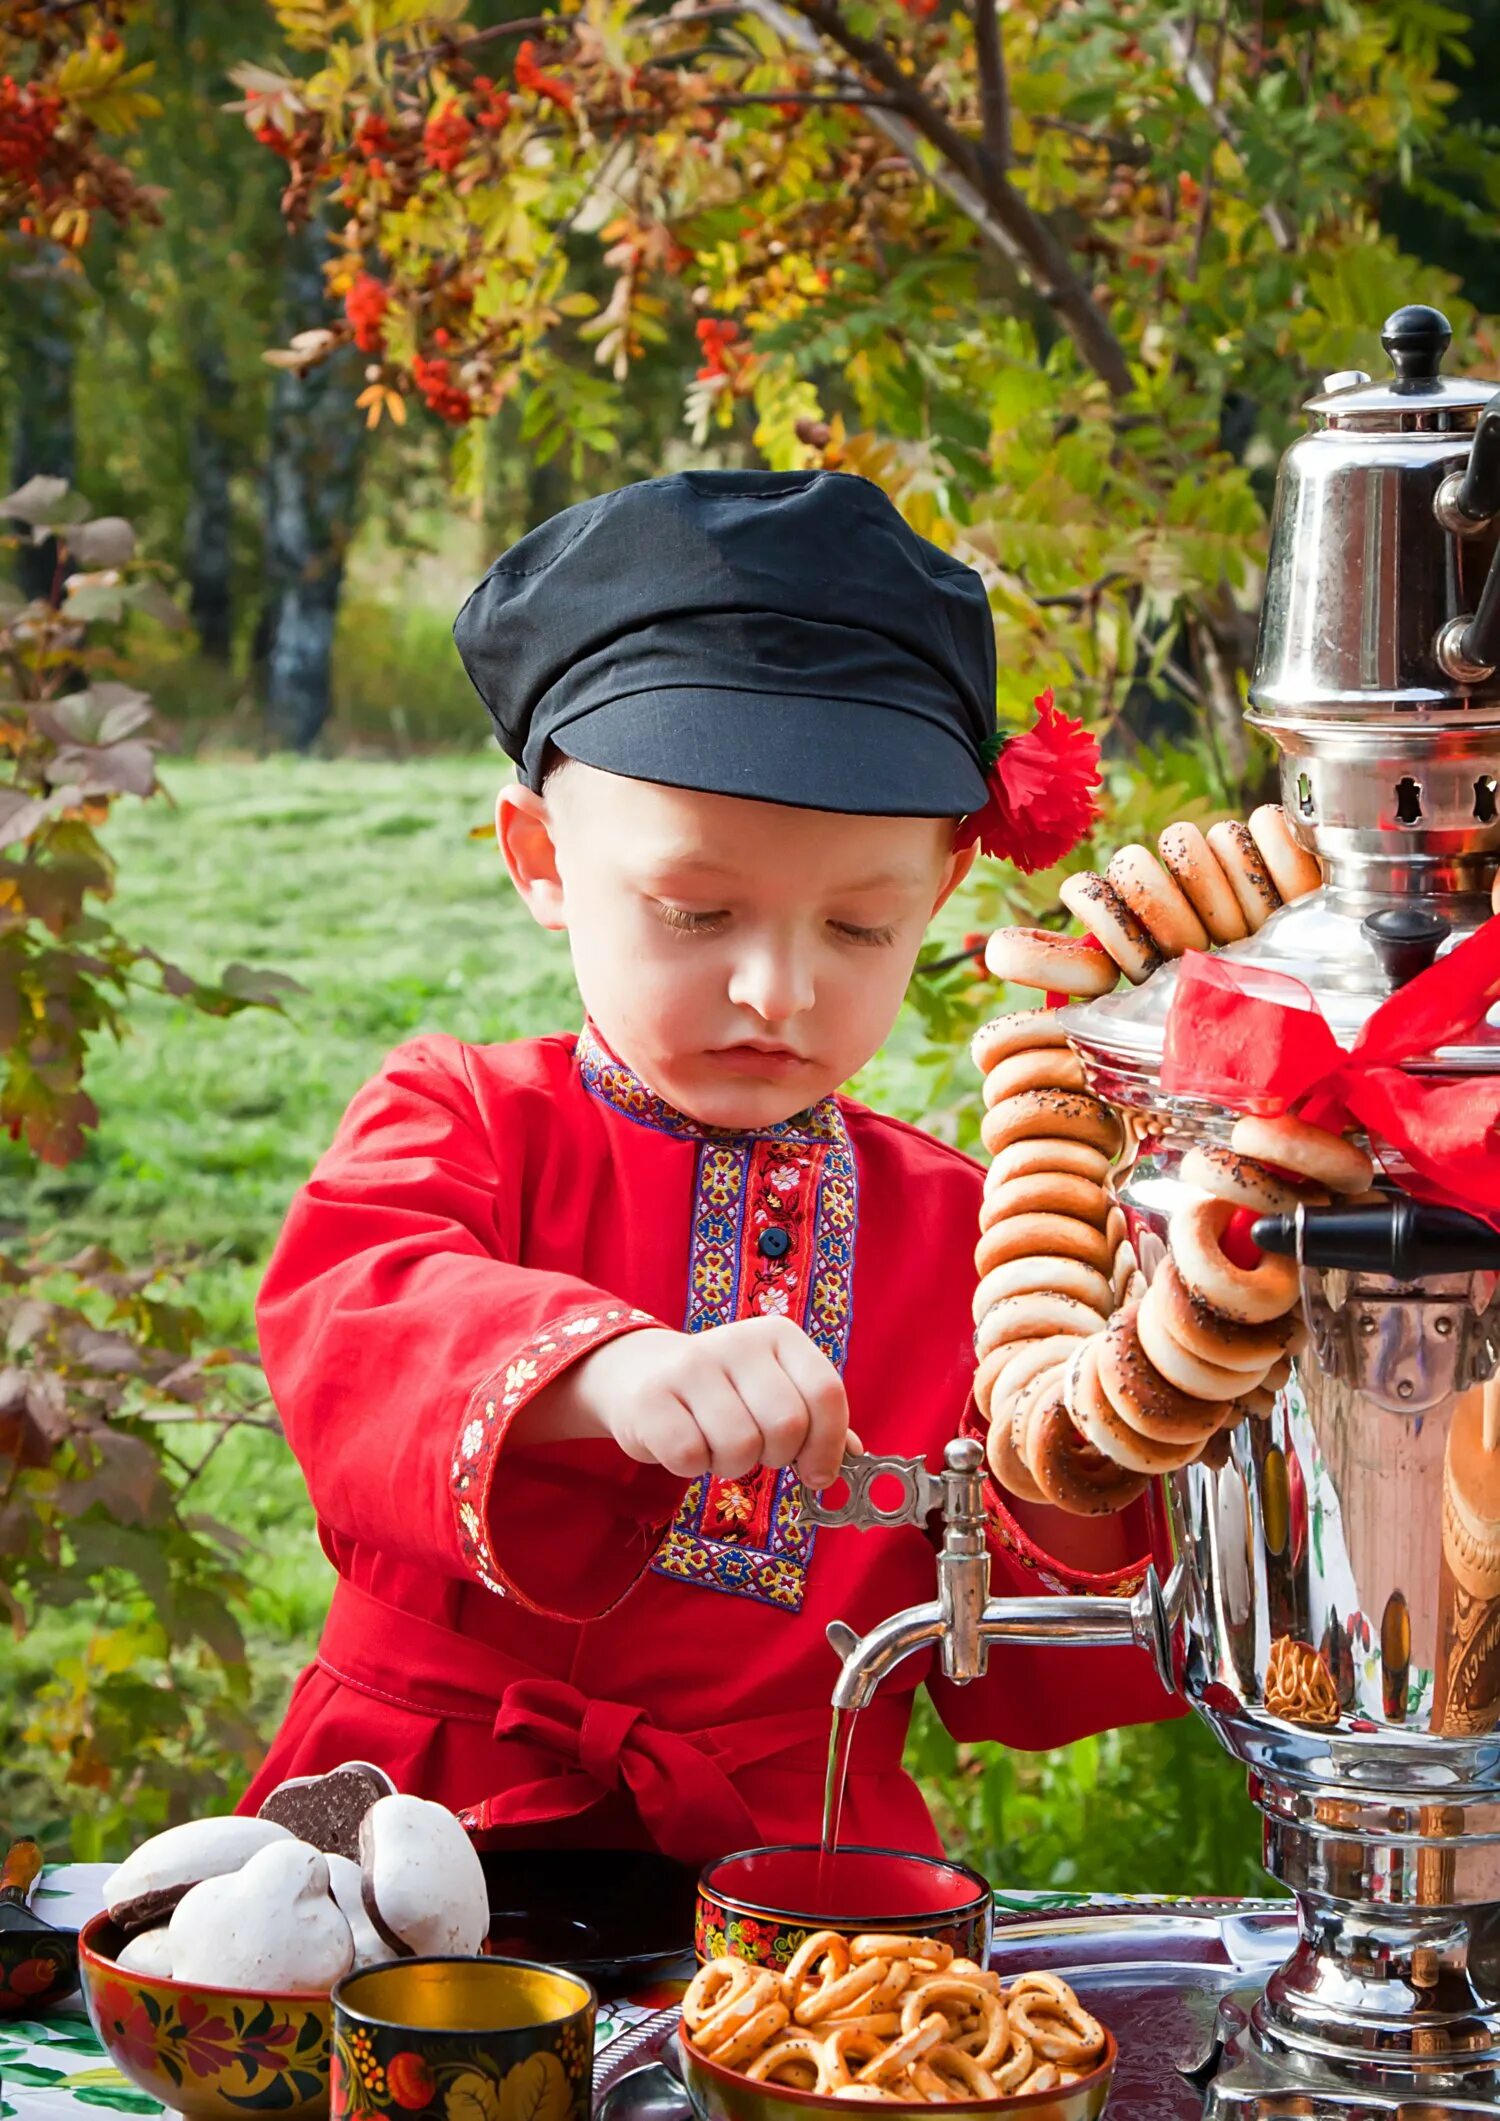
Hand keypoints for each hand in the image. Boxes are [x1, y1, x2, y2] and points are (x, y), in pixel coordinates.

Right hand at [542, 1316, 854, 1488]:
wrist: (640, 1373)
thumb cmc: (723, 1392)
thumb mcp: (774, 1390)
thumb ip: (816, 1419)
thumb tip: (856, 1456)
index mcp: (779, 1335)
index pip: (825, 1393)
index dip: (829, 1444)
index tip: (817, 1473)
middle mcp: (737, 1341)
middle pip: (787, 1424)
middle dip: (777, 1456)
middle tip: (756, 1451)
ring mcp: (690, 1365)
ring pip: (740, 1447)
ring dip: (732, 1465)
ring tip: (715, 1444)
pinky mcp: (650, 1398)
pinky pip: (690, 1457)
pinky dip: (693, 1467)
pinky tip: (686, 1445)